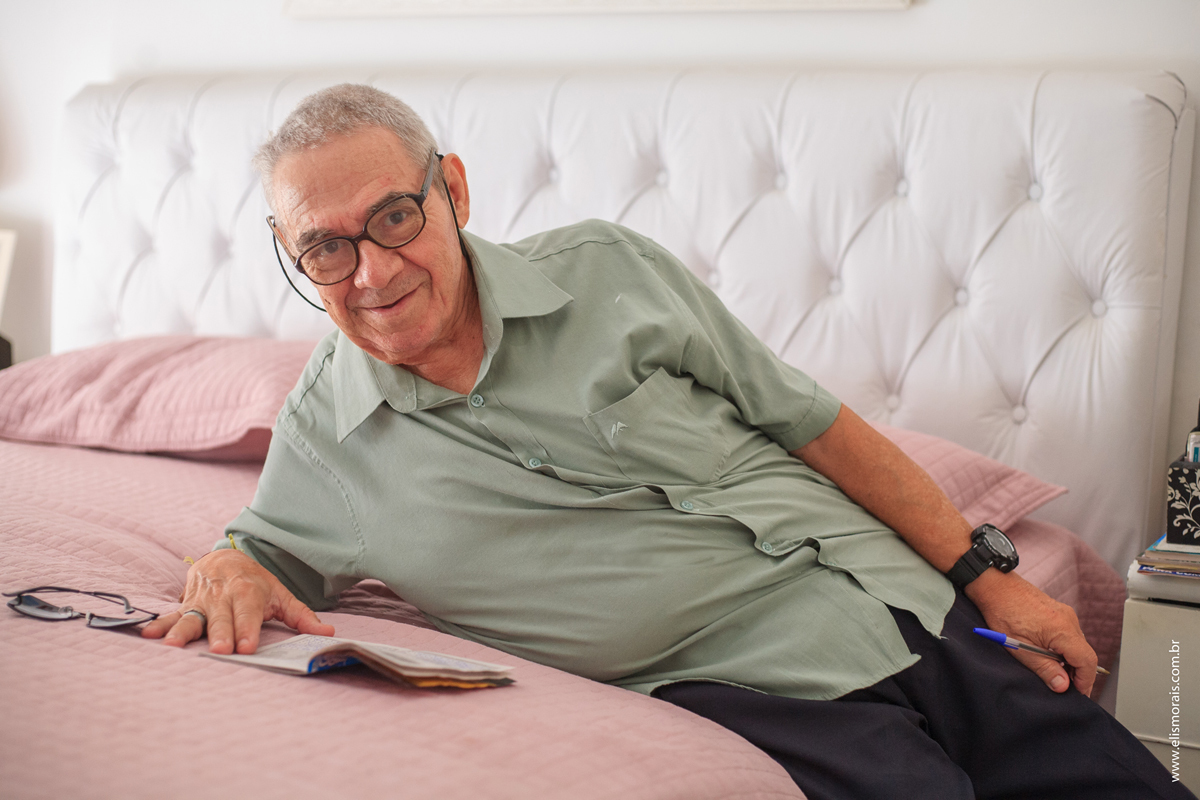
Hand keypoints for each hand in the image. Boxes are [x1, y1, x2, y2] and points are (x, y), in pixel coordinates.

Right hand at [141, 549, 333, 653]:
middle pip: (220, 618)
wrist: (225, 558)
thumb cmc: (256, 583)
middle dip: (219, 633)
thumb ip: (303, 616)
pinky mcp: (184, 606)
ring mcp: (200, 601)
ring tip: (173, 647)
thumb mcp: (282, 595)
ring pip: (191, 618)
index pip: (248, 614)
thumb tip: (328, 633)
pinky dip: (158, 625)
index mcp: (248, 592)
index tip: (247, 648)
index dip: (247, 630)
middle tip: (219, 650)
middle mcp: (222, 596)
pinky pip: (170, 615)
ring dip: (182, 632)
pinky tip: (147, 635)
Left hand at [966, 569, 1097, 696]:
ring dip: (1070, 661)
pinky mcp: (1058, 610)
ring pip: (1077, 644)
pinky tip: (1049, 654)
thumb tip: (1063, 686)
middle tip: (1064, 687)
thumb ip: (1045, 669)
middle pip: (1084, 653)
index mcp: (1063, 630)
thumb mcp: (1020, 648)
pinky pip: (1069, 634)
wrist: (994, 585)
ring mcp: (1064, 613)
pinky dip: (1064, 648)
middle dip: (1078, 673)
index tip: (1078, 694)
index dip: (1085, 681)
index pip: (1087, 661)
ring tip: (1054, 672)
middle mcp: (1069, 620)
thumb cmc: (1003, 612)